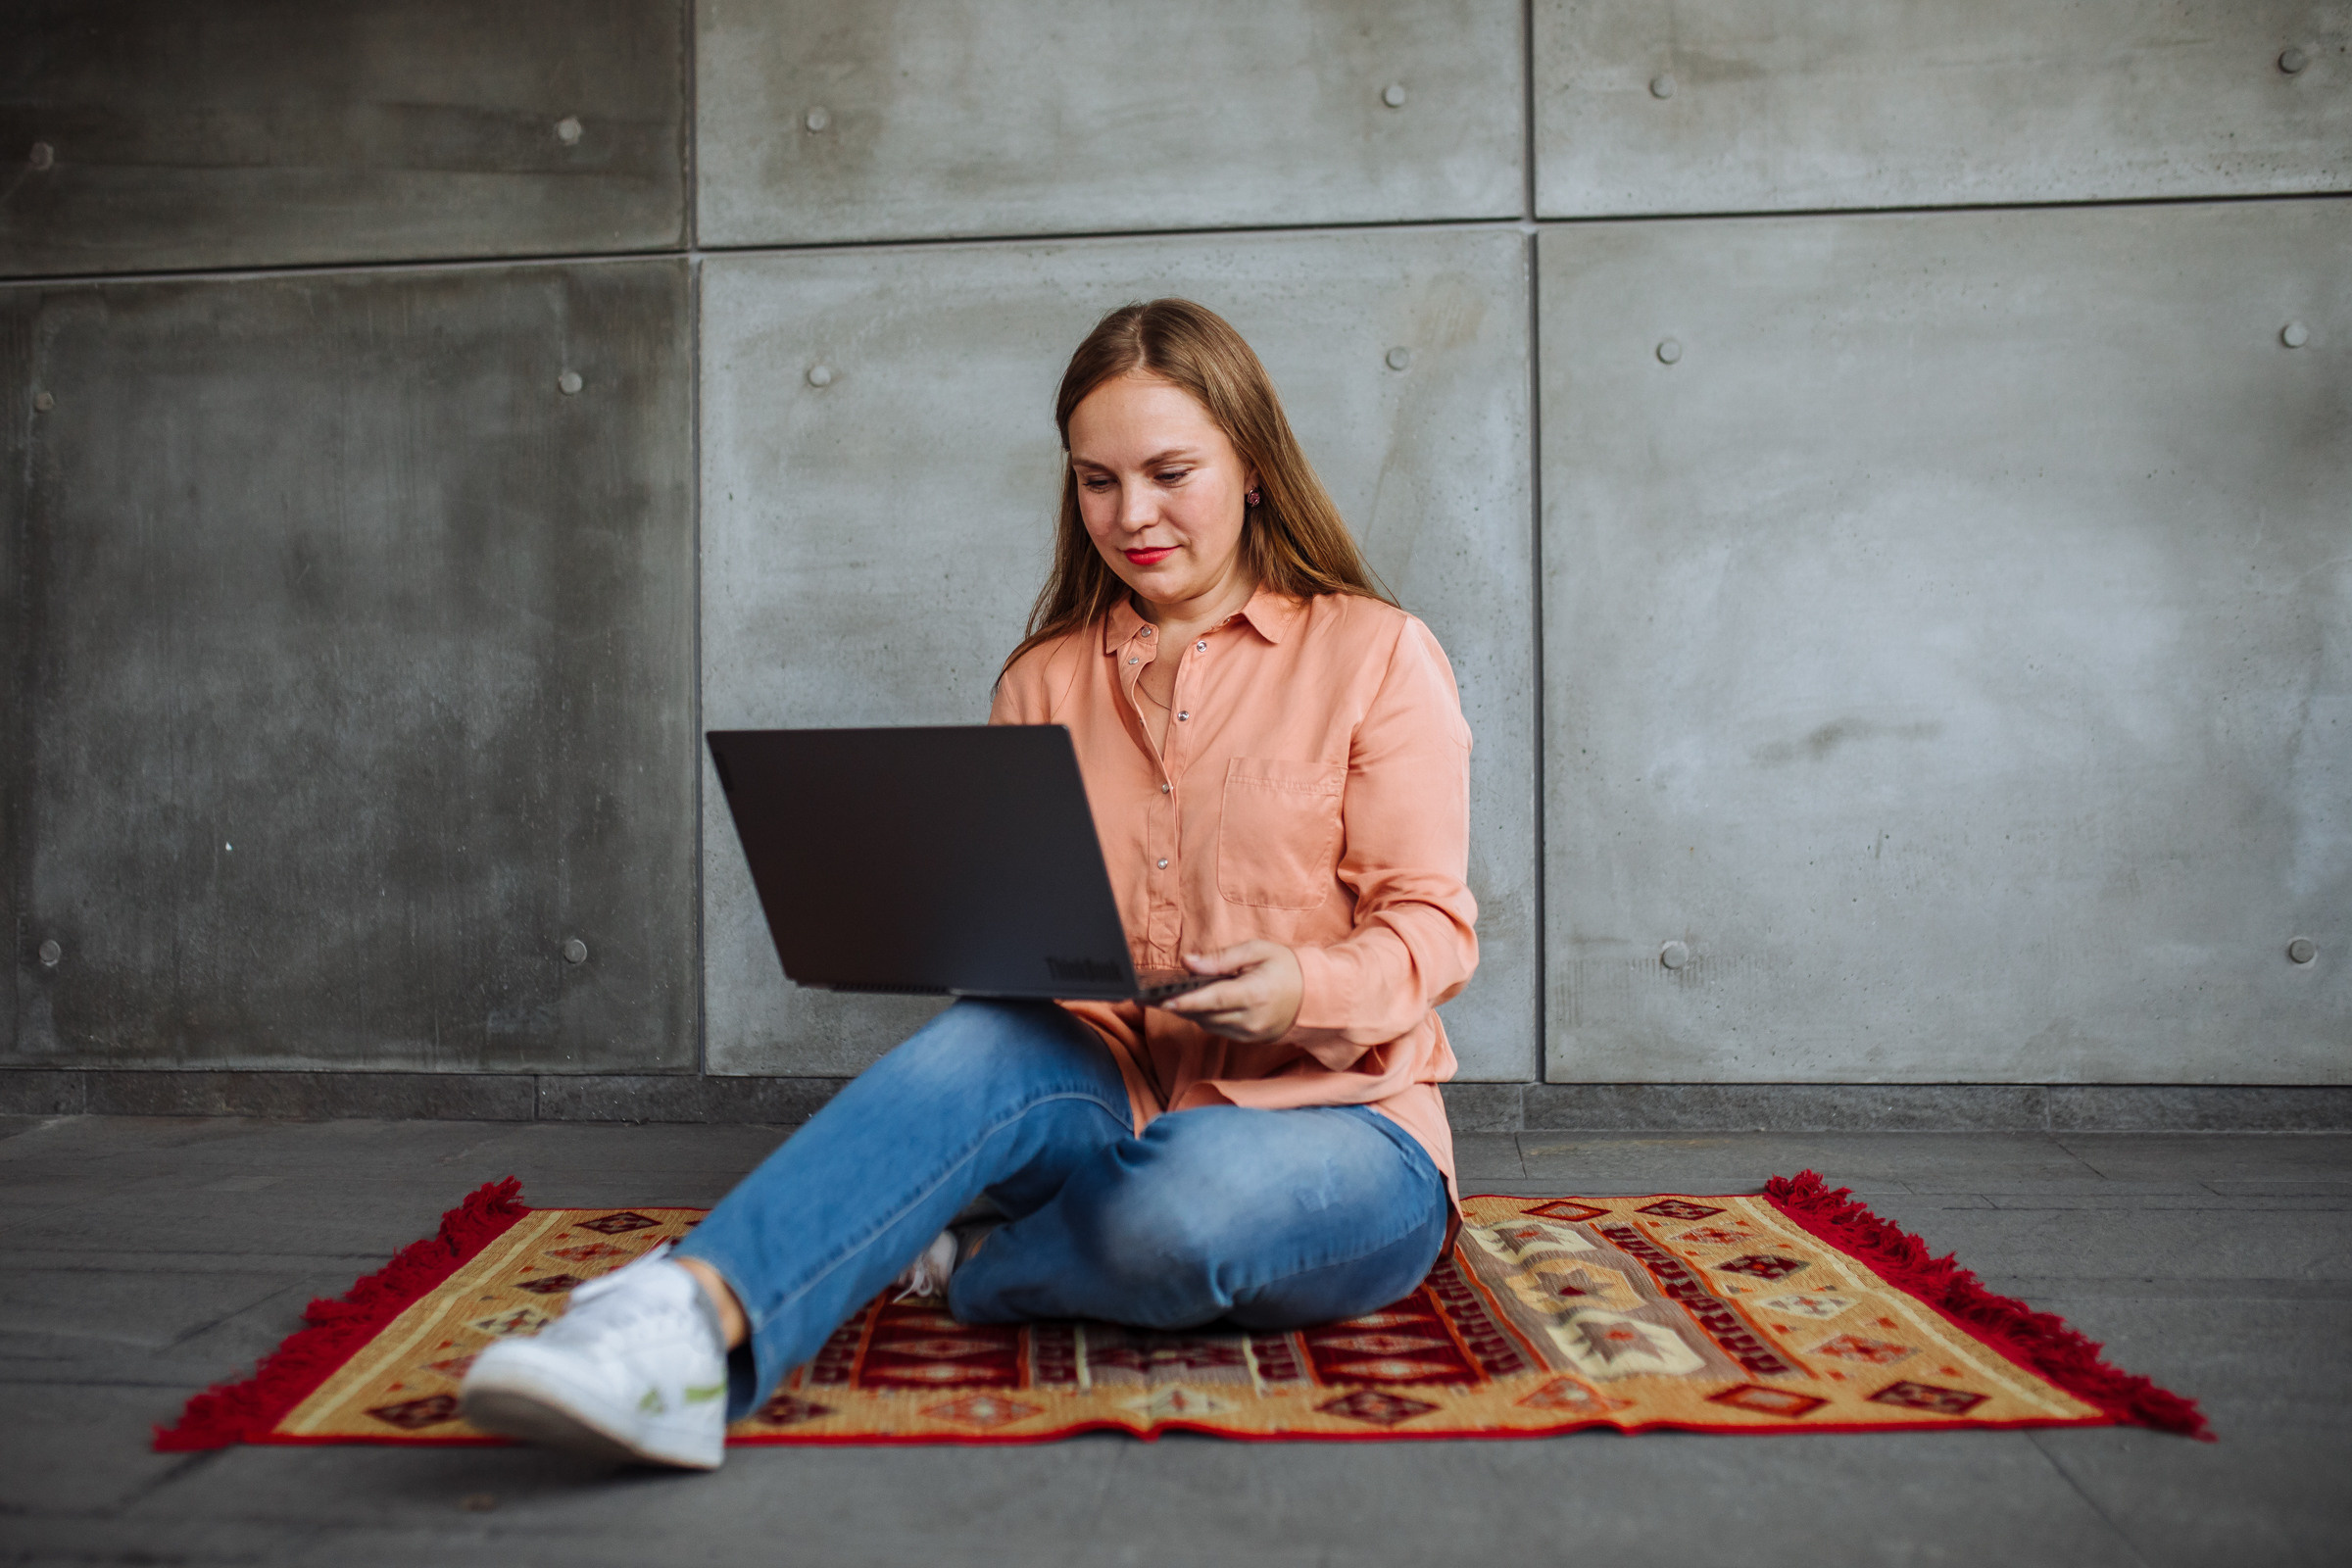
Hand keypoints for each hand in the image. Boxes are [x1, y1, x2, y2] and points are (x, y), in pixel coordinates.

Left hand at [1156, 940, 1302, 1042]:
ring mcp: (1250, 1033)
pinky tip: (1193, 1005)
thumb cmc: (1287, 967)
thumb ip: (1222, 958)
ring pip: (1208, 1025)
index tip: (1163, 1001)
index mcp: (1255, 993)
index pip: (1214, 1000)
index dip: (1187, 1002)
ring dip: (1188, 1012)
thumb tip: (1188, 962)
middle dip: (1176, 1007)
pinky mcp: (1249, 1039)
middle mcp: (1251, 1019)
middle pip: (1205, 1015)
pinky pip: (1218, 1030)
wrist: (1317, 996)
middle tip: (1146, 998)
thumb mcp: (1258, 951)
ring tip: (1166, 998)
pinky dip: (1204, 1018)